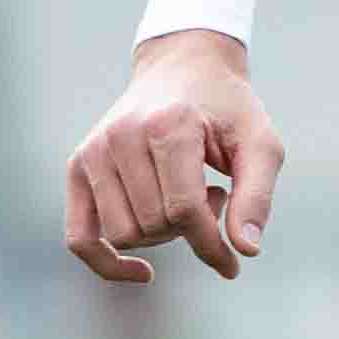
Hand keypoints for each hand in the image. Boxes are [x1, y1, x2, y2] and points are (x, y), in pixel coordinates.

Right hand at [66, 30, 282, 282]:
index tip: (232, 263)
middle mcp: (121, 136)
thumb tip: (245, 250)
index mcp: (167, 125)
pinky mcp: (78, 166)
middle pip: (154, 225)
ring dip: (160, 236)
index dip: (212, 246)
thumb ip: (256, 195)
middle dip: (191, 228)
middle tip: (211, 194)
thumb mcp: (260, 143)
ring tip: (182, 199)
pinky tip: (143, 270)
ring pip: (123, 235)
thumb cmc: (226, 109)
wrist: (183, 68)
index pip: (184, 210)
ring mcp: (93, 151)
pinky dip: (107, 263)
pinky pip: (80, 237)